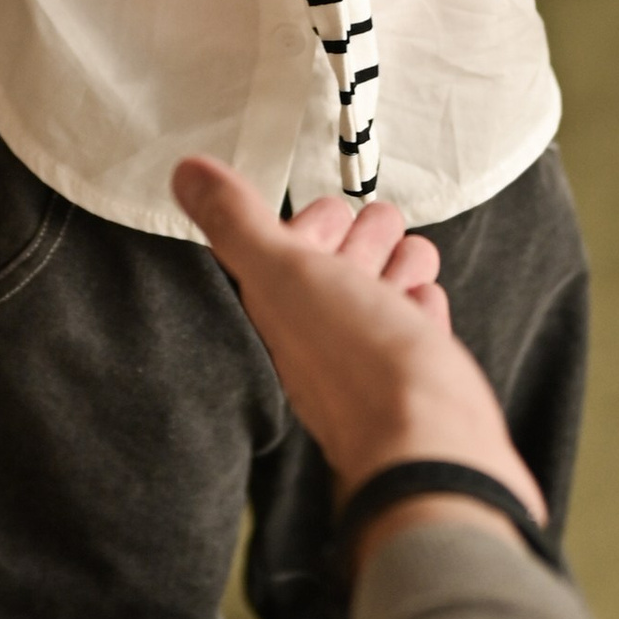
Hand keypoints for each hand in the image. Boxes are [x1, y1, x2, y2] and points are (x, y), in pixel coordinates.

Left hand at [171, 154, 544, 569]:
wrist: (431, 445)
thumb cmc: (358, 366)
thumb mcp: (285, 274)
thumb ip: (237, 222)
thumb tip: (186, 173)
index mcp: (278, 310)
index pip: (287, 248)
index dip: (314, 226)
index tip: (328, 231)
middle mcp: (320, 336)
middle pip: (343, 260)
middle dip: (367, 240)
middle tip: (371, 252)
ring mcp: (370, 357)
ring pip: (385, 284)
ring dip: (402, 264)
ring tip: (404, 277)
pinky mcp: (416, 374)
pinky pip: (420, 320)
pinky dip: (424, 306)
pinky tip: (422, 306)